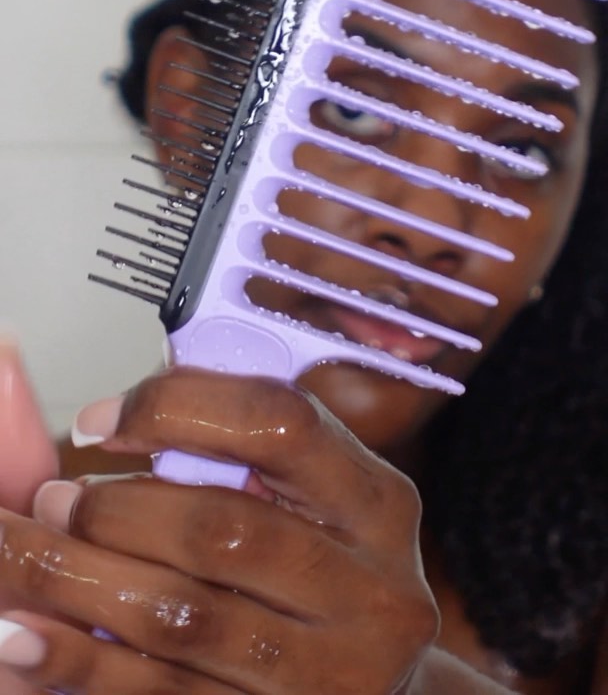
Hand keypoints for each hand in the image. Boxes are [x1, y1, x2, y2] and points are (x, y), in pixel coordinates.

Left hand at [0, 367, 438, 692]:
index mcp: (377, 504)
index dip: (178, 408)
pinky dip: (82, 667)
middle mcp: (371, 591)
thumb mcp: (316, 502)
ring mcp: (330, 676)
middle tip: (51, 500)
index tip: (101, 419)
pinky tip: (27, 643)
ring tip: (24, 556)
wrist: (372, 691)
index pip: (279, 423)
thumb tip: (120, 410)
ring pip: (180, 619)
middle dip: (114, 510)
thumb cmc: (326, 575)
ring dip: (79, 582)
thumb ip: (239, 450)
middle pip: (222, 529)